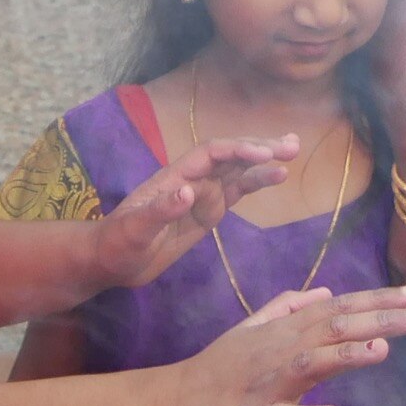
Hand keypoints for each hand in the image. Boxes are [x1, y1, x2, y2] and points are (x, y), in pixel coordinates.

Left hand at [94, 134, 297, 288]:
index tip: (262, 153)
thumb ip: (161, 210)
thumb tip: (189, 191)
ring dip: (264, 162)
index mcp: (174, 176)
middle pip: (230, 156)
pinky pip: (235, 193)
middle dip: (259, 148)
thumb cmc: (118, 243)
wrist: (112, 260)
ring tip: (292, 153)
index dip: (237, 150)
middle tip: (291, 145)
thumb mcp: (134, 230)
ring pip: (238, 172)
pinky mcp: (207, 212)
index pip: (210, 154)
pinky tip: (276, 175)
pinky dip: (256, 183)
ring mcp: (201, 195)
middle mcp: (192, 179)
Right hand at [164, 284, 405, 405]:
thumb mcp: (253, 330)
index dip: (377, 300)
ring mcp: (268, 383)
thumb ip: (288, 308)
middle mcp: (281, 350)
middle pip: (335, 329)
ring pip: (312, 364)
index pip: (339, 309)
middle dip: (379, 320)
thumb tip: (324, 292)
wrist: (172, 405)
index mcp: (285, 331)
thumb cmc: (218, 371)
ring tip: (381, 348)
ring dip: (347, 355)